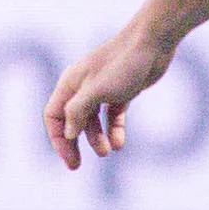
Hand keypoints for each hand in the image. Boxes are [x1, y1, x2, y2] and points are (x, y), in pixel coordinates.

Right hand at [44, 23, 175, 169]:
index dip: (58, 140)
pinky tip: (120, 143)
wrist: (153, 43)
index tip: (69, 159)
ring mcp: (102, 89)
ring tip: (108, 152)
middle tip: (77, 166)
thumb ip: (78, 112)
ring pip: (93, 121)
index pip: (54, 116)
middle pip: (71, 121)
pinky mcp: (122, 91)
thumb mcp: (97, 91)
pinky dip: (115, 130)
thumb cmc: (123, 63)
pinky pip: (113, 116)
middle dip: (73, 144)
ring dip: (97, 138)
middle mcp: (83, 87)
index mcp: (70, 84)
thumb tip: (68, 134)